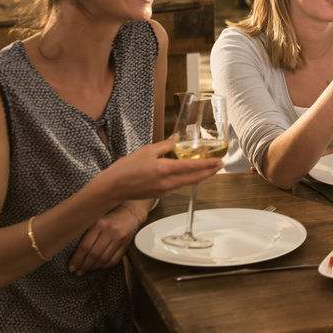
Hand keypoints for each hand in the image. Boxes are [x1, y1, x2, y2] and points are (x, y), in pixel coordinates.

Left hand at [68, 205, 139, 274]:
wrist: (130, 213)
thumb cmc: (109, 218)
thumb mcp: (96, 220)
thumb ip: (87, 233)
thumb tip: (74, 253)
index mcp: (99, 224)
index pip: (85, 246)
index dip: (77, 259)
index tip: (72, 267)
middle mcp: (110, 231)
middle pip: (94, 254)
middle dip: (84, 266)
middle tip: (78, 271)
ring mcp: (119, 238)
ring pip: (104, 259)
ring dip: (94, 267)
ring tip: (87, 269)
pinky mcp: (126, 245)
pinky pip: (114, 260)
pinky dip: (105, 266)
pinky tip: (99, 266)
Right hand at [103, 139, 222, 201]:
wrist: (112, 188)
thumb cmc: (126, 168)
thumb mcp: (146, 151)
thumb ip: (165, 145)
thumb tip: (176, 139)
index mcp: (164, 169)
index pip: (192, 167)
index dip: (208, 164)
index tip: (219, 161)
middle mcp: (167, 182)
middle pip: (195, 178)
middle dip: (210, 172)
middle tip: (220, 165)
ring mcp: (165, 190)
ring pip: (188, 183)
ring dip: (200, 176)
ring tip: (209, 168)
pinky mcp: (161, 194)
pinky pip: (179, 186)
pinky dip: (188, 179)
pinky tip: (190, 174)